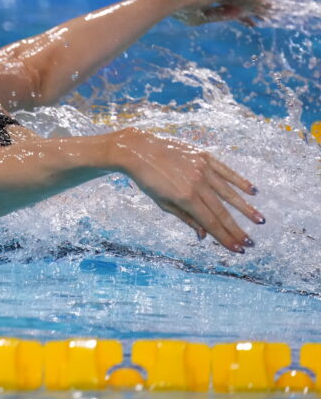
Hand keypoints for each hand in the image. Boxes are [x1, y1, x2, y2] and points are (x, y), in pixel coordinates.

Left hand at [108, 128, 263, 252]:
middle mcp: (197, 183)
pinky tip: (253, 192)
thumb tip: (204, 235)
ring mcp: (202, 168)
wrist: (138, 149)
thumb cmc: (148, 179)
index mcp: (185, 198)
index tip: (238, 248)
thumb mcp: (162, 202)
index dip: (225, 237)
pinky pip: (226, 171)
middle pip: (221, 211)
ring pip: (229, 192)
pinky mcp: (204, 156)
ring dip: (246, 208)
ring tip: (260, 221)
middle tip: (251, 243)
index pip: (210, 222)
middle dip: (236, 229)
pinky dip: (240, 182)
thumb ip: (186, 218)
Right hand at [170, 0, 271, 27]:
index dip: (237, 9)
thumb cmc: (180, 8)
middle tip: (264, 16)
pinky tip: (267, 9)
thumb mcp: (201, 16)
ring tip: (270, 14)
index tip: (245, 19)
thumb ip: (219, 15)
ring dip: (259, 5)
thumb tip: (236, 16)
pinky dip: (258, 3)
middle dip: (252, 7)